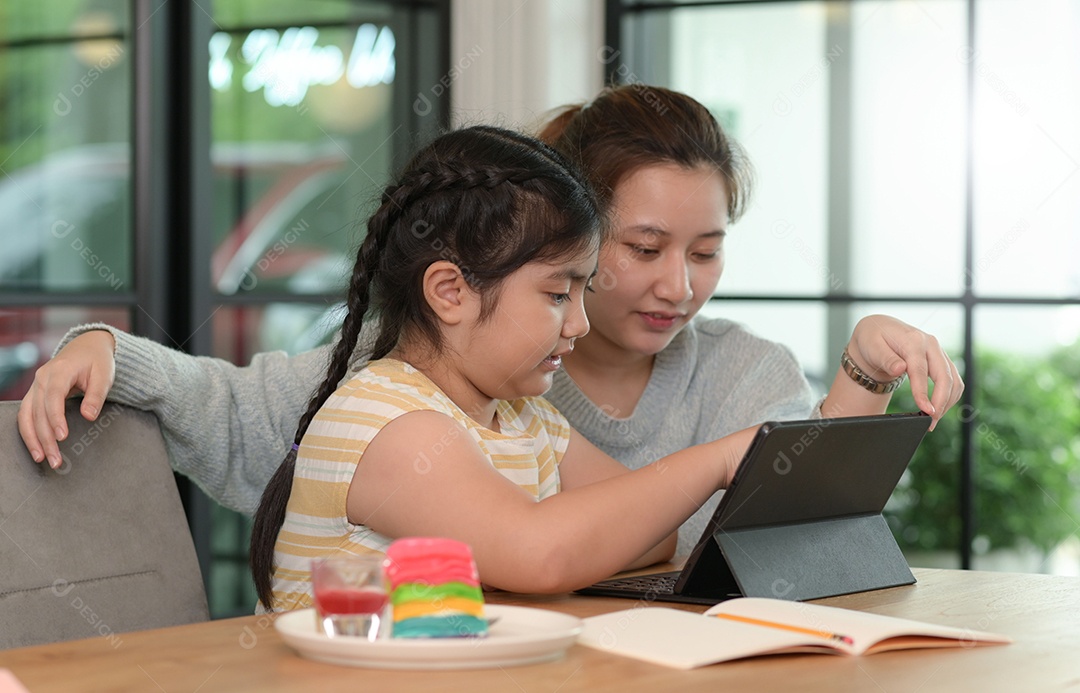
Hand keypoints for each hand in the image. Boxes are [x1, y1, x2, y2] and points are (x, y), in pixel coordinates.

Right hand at [17, 330, 116, 467]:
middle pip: (38, 411)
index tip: (62, 437)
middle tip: (55, 459)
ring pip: (26, 415)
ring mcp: (36, 386)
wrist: (88, 346)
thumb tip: (88, 416)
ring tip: (42, 458)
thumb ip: (96, 396)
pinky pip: (26, 414)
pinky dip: (29, 431)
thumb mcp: (104, 375)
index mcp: (59, 371)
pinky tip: (36, 447)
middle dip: (45, 438)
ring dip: (33, 438)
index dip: (55, 418)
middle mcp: (42, 378)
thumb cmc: (97, 360)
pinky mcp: (35, 393)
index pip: (53, 398)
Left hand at [847, 314, 963, 428]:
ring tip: (933, 419)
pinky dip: (949, 396)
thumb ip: (886, 358)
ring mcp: (938, 352)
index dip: (924, 392)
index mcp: (913, 340)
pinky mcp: (941, 359)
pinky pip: (953, 380)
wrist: (880, 329)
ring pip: (954, 380)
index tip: (926, 411)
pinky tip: (938, 408)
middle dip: (941, 402)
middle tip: (931, 422)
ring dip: (947, 402)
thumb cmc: (873, 338)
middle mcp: (930, 344)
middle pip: (945, 377)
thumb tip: (899, 369)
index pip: (920, 370)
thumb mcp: (871, 346)